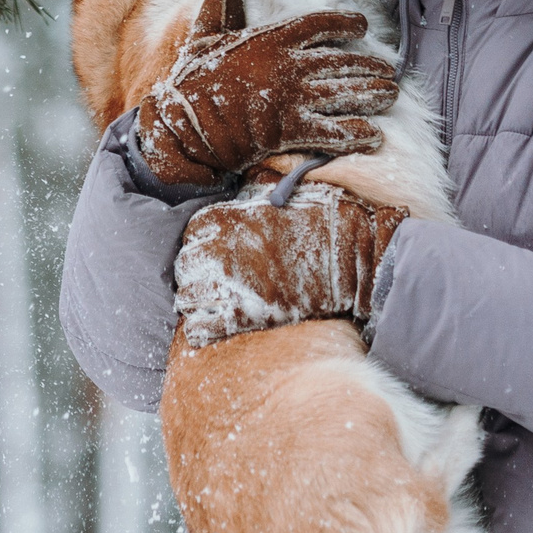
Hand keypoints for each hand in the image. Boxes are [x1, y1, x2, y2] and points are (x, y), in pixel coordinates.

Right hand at [133, 0, 399, 188]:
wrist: (183, 126)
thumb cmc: (193, 81)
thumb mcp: (204, 36)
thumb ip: (220, 6)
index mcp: (271, 38)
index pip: (320, 23)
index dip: (346, 24)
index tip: (362, 28)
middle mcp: (289, 65)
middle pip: (344, 61)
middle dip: (370, 66)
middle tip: (387, 70)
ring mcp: (293, 98)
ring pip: (347, 94)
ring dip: (373, 95)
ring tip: (390, 94)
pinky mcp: (291, 131)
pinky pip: (335, 131)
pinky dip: (358, 133)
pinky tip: (374, 134)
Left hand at [173, 183, 408, 347]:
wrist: (347, 254)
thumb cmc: (316, 224)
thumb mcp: (275, 202)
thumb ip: (245, 207)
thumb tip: (235, 207)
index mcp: (222, 220)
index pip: (190, 239)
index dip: (202, 251)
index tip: (213, 260)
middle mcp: (218, 250)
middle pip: (184, 270)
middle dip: (195, 279)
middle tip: (211, 287)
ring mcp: (228, 283)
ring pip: (187, 299)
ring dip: (196, 304)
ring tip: (211, 307)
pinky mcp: (242, 314)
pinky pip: (199, 328)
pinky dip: (200, 330)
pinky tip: (208, 329)